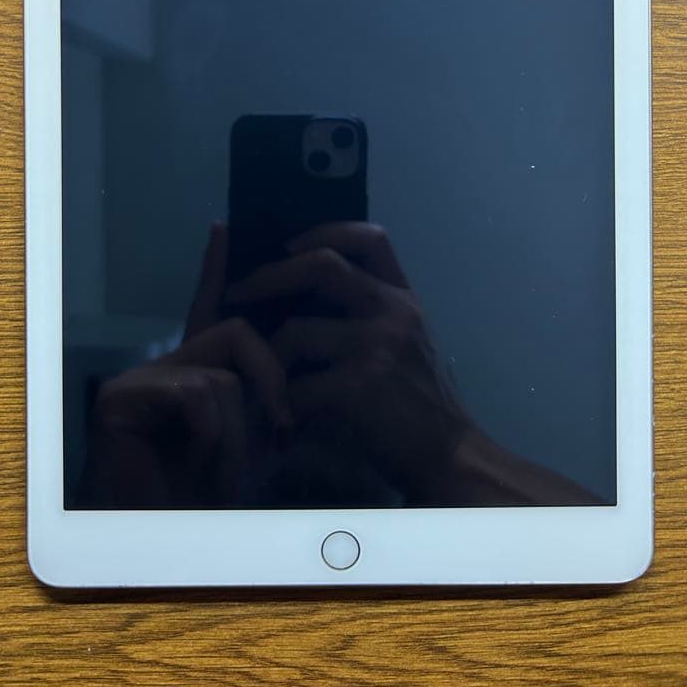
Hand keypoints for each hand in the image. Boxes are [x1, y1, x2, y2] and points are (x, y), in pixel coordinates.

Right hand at [81, 224, 289, 507]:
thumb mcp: (258, 437)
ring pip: (222, 372)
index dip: (219, 267)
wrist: (171, 539)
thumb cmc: (215, 494)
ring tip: (223, 470)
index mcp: (198, 370)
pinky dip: (211, 439)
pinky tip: (193, 465)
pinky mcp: (121, 397)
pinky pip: (196, 396)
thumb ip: (273, 394)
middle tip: (280, 430)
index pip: (213, 308)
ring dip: (239, 431)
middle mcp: (169, 364)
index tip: (225, 226)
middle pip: (238, 334)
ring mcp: (141, 378)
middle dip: (270, 383)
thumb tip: (305, 355)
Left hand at [226, 222, 466, 503]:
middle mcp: (394, 311)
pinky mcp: (362, 386)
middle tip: (237, 293)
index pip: (370, 238)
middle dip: (269, 276)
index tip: (288, 244)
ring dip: (270, 356)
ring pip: (296, 329)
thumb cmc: (418, 400)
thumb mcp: (405, 340)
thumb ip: (369, 311)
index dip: (324, 231)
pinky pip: (297, 384)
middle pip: (322, 264)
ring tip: (263, 377)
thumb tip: (301, 284)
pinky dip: (282, 401)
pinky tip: (282, 416)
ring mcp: (379, 346)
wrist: (449, 456)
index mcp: (402, 297)